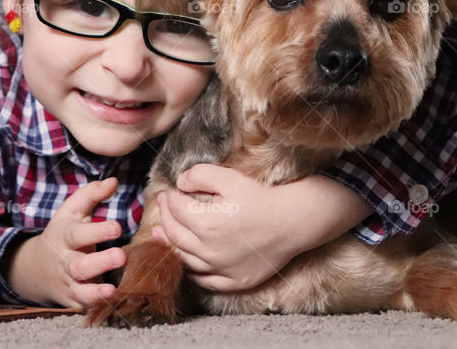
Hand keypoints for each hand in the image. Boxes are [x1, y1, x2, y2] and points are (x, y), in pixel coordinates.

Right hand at [2, 177, 124, 307]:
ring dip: (95, 291)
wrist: (36, 268)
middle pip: (79, 265)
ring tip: (112, 289)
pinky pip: (83, 306)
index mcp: (65, 236)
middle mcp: (66, 261)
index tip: (117, 227)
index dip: (98, 231)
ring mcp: (68, 283)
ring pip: (79, 290)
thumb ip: (92, 194)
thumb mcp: (72, 210)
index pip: (79, 234)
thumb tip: (113, 181)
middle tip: (120, 257)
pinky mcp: (73, 300)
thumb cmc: (64, 233)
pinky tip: (111, 303)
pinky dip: (95, 306)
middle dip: (99, 262)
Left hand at [152, 164, 370, 291]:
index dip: (168, 198)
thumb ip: (200, 175)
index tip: (167, 192)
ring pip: (184, 259)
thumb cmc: (263, 198)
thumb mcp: (231, 178)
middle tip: (162, 207)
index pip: (175, 209)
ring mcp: (221, 269)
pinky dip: (191, 271)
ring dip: (169, 244)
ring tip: (161, 234)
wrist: (294, 222)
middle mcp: (209, 250)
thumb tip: (180, 183)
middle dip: (164, 218)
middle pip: (174, 235)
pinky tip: (187, 262)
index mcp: (206, 223)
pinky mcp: (235, 281)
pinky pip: (205, 280)